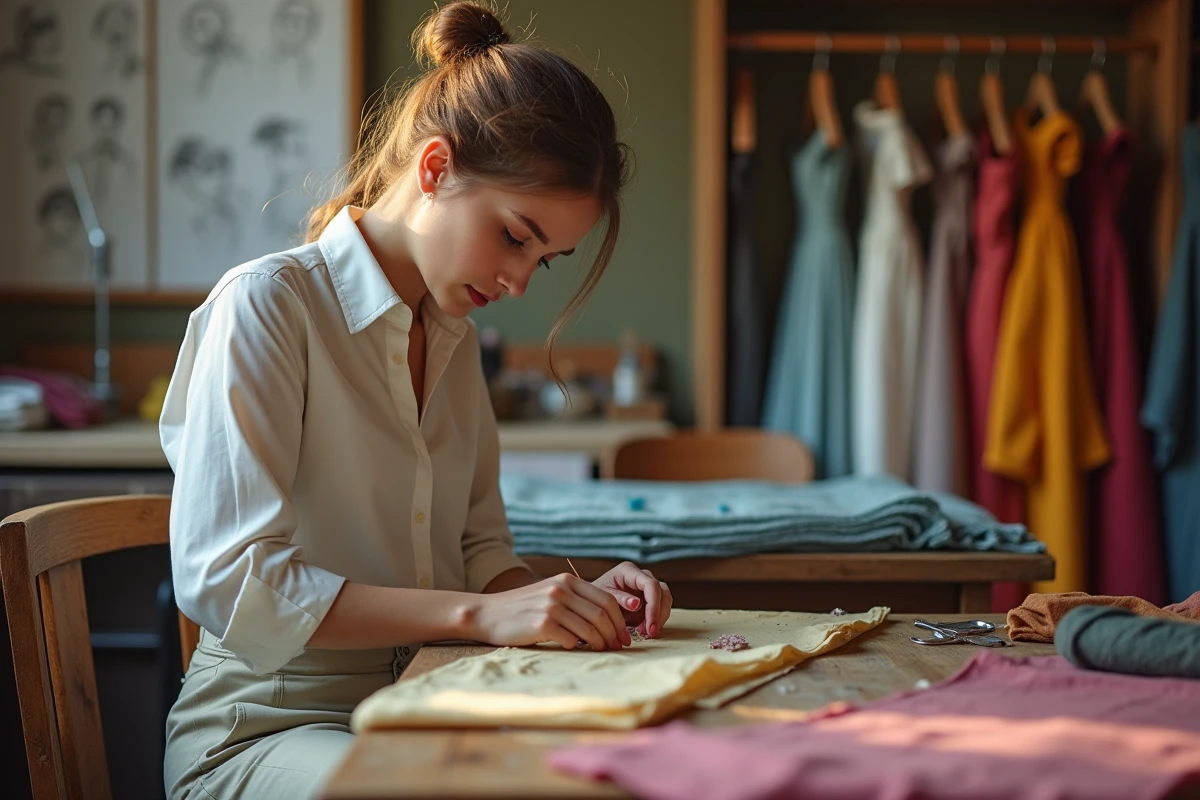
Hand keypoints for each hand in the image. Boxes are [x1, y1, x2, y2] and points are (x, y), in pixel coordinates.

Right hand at [469, 574, 630, 650]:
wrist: (487, 614)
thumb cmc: (521, 609)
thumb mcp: (549, 594)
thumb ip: (574, 601)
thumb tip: (605, 623)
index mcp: (566, 581)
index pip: (607, 599)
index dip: (619, 620)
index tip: (623, 635)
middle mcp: (561, 590)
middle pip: (602, 614)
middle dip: (614, 633)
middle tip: (618, 647)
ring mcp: (551, 606)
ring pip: (591, 628)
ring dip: (601, 643)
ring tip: (602, 650)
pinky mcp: (542, 624)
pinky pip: (571, 640)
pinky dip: (578, 647)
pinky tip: (575, 649)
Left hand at [593, 561, 673, 637]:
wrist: (594, 602)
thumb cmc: (596, 597)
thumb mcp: (603, 598)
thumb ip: (619, 599)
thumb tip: (636, 604)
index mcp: (628, 571)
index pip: (650, 584)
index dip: (654, 605)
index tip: (650, 625)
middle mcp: (641, 575)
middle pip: (661, 591)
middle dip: (659, 614)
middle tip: (651, 633)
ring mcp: (647, 585)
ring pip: (665, 599)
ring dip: (660, 617)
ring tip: (646, 632)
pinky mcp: (650, 597)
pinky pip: (661, 607)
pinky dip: (657, 619)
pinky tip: (646, 630)